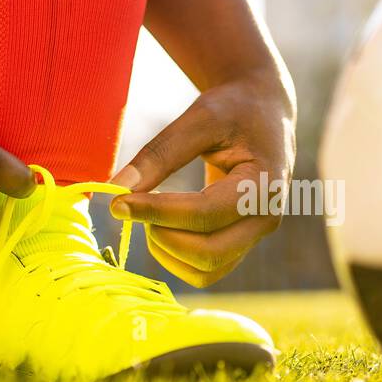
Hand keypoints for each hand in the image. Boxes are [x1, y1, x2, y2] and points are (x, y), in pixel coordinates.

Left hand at [110, 72, 294, 285]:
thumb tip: (116, 189)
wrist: (264, 113)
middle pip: (209, 253)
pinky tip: (161, 228)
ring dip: (167, 253)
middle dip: (163, 236)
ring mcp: (255, 236)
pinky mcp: (242, 244)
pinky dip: (176, 259)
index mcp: (263, 184)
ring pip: (207, 270)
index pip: (205, 213)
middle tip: (135, 208)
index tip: (118, 202)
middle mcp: (266, 218)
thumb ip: (160, 154)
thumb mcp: (200, 119)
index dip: (157, 211)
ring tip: (150, 216)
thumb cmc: (234, 110)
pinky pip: (207, 271)